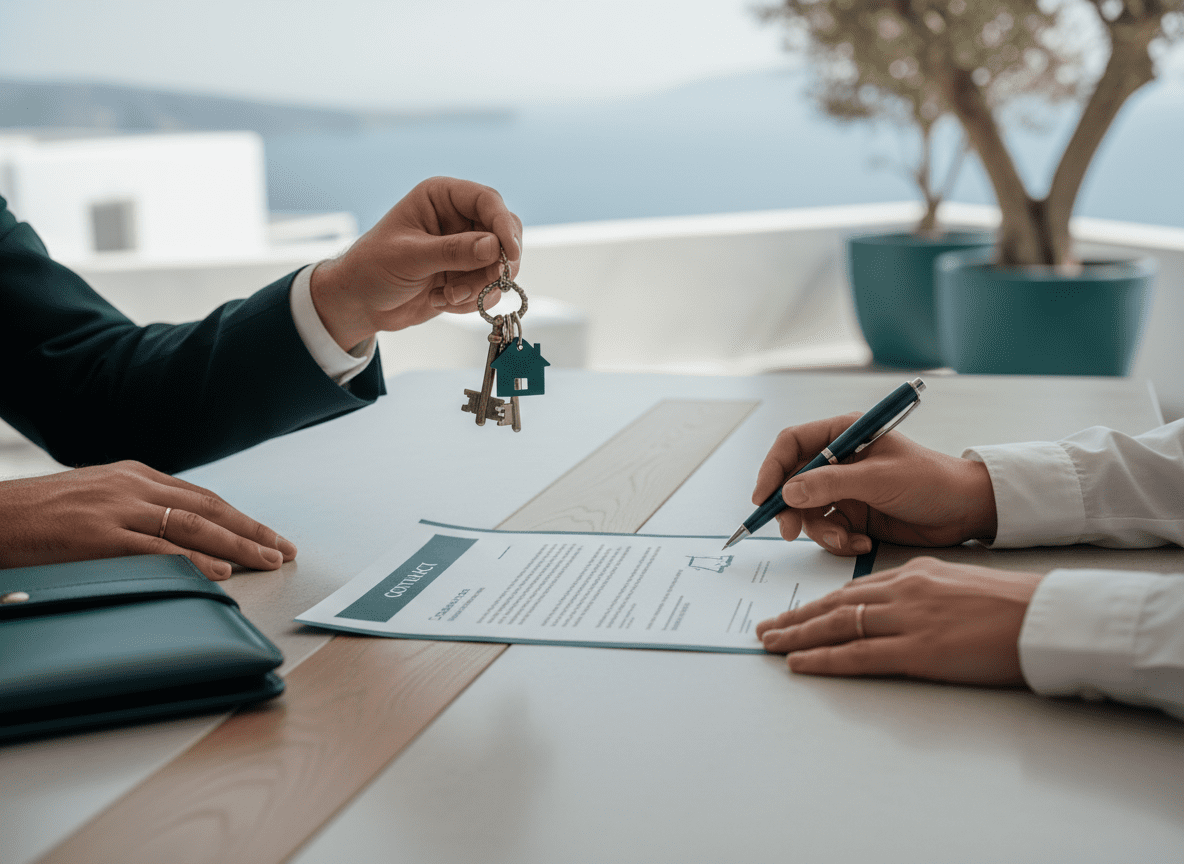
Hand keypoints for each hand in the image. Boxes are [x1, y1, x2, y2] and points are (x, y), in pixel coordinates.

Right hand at [0, 462, 296, 580]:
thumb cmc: (38, 515)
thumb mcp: (95, 499)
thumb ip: (136, 511)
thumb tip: (179, 536)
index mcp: (135, 476)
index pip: (203, 498)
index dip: (242, 519)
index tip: (270, 536)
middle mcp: (132, 486)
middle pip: (209, 509)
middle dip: (253, 531)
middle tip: (285, 550)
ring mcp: (116, 509)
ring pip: (193, 526)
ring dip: (237, 545)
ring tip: (267, 561)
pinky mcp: (97, 535)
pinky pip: (156, 549)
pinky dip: (193, 560)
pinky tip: (221, 572)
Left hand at [309, 176, 523, 350]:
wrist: (360, 303)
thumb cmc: (372, 268)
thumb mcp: (410, 257)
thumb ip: (453, 251)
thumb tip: (494, 246)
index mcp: (441, 198)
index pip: (487, 201)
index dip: (503, 225)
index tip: (509, 254)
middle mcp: (458, 218)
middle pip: (504, 232)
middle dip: (495, 263)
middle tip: (485, 282)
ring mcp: (466, 248)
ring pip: (501, 264)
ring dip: (480, 286)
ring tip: (449, 296)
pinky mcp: (468, 274)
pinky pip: (491, 287)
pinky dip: (474, 300)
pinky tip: (443, 301)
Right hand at [753, 412, 998, 555]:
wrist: (966, 511)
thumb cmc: (931, 481)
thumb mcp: (878, 479)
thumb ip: (830, 484)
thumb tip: (787, 492)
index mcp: (845, 433)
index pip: (792, 444)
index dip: (772, 469)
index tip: (762, 497)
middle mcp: (839, 460)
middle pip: (792, 482)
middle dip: (790, 508)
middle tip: (789, 532)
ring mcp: (845, 489)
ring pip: (808, 511)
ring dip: (820, 530)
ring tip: (846, 539)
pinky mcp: (854, 515)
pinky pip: (828, 529)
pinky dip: (838, 540)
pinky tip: (861, 542)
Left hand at [755, 557, 1043, 685]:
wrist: (1046, 617)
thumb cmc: (1013, 606)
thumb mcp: (958, 586)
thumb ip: (924, 593)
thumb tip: (899, 608)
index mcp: (914, 574)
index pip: (853, 589)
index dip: (819, 603)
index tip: (796, 612)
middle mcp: (903, 591)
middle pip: (835, 605)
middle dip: (796, 618)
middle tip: (766, 628)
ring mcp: (908, 620)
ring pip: (838, 626)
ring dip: (797, 636)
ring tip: (769, 644)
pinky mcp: (918, 650)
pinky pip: (858, 655)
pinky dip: (824, 658)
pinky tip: (799, 663)